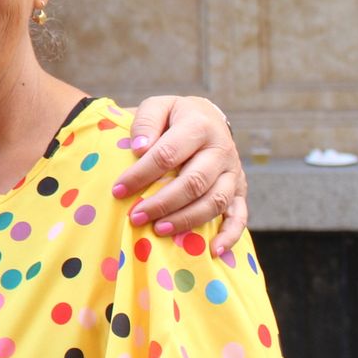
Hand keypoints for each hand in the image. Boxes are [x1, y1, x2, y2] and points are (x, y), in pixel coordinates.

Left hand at [113, 96, 246, 255]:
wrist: (205, 118)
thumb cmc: (172, 117)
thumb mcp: (157, 107)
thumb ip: (145, 122)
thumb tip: (139, 149)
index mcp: (199, 126)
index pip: (168, 154)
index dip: (141, 174)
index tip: (118, 190)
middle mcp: (221, 150)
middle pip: (194, 182)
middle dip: (162, 202)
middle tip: (136, 216)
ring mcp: (233, 172)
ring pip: (215, 201)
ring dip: (186, 219)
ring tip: (159, 230)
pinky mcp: (240, 190)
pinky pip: (239, 215)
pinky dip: (230, 235)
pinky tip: (213, 251)